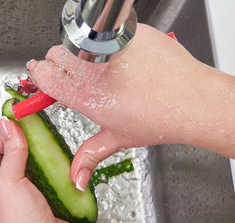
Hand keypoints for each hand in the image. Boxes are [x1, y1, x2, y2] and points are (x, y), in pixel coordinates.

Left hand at [0, 118, 81, 222]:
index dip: (4, 134)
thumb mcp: (10, 183)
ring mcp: (33, 191)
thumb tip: (8, 125)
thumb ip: (10, 153)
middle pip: (17, 154)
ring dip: (46, 154)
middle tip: (38, 129)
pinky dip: (60, 166)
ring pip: (38, 163)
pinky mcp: (53, 195)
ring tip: (51, 145)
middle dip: (28, 141)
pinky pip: (56, 174)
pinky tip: (64, 162)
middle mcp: (12, 187)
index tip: (18, 122)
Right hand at [29, 23, 234, 180]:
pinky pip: (106, 32)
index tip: (41, 76)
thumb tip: (76, 177)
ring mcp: (112, 48)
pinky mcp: (128, 32)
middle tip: (76, 74)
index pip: (45, 76)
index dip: (40, 76)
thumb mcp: (118, 139)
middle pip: (57, 54)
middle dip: (59, 63)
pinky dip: (107, 42)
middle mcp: (96, 69)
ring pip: (78, 40)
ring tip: (102, 67)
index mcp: (88, 97)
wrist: (194, 101)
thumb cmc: (160, 118)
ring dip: (82, 51)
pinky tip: (123, 58)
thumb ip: (89, 156)